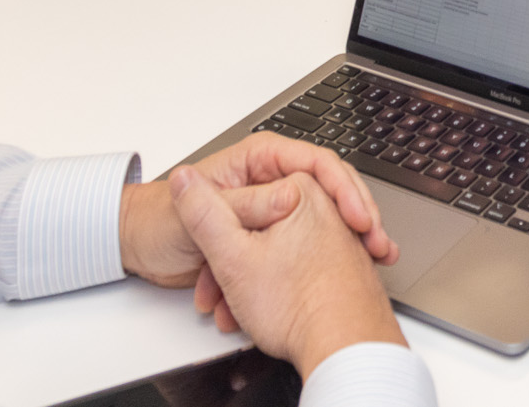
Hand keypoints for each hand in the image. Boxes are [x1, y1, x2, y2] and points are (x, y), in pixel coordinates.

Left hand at [120, 132, 396, 288]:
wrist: (138, 249)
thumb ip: (247, 203)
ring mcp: (271, 210)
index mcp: (258, 160)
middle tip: (377, 245)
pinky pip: (298, 250)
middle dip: (356, 220)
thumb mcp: (203, 214)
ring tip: (364, 267)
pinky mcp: (266, 238)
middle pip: (330, 192)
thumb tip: (292, 194)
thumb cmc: (159, 220)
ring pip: (322, 223)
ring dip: (341, 248)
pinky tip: (329, 283)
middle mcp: (270, 180)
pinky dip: (312, 268)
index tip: (361, 218)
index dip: (345, 189)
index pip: (317, 164)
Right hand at [171, 166, 406, 377]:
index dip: (222, 219)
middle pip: (264, 223)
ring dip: (253, 279)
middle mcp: (328, 209)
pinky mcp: (344, 264)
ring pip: (279, 250)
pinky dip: (280, 286)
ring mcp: (340, 237)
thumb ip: (204, 212)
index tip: (212, 239)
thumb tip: (184, 180)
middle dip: (237, 256)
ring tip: (238, 307)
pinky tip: (269, 310)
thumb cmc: (297, 307)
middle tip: (221, 279)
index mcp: (303, 191)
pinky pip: (300, 267)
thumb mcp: (231, 256)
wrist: (344, 348)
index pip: (248, 189)